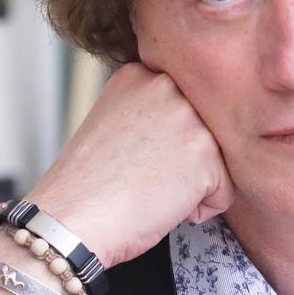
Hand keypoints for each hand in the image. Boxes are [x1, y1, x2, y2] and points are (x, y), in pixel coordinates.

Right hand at [26, 63, 233, 268]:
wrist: (70, 219)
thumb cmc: (88, 186)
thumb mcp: (115, 123)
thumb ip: (154, 112)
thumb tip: (192, 125)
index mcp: (141, 74)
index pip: (185, 111)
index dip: (163, 146)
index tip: (131, 157)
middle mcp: (167, 86)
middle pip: (206, 134)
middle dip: (182, 163)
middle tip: (139, 175)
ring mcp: (189, 117)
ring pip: (217, 162)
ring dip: (190, 186)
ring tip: (148, 188)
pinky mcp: (206, 154)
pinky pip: (223, 192)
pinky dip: (198, 210)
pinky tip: (159, 205)